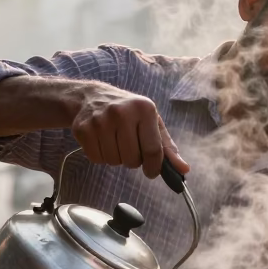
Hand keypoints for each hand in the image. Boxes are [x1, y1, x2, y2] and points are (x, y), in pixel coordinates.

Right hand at [71, 81, 189, 179]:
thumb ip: (168, 147)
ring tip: (115, 141)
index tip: (152, 171)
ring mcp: (100, 120)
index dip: (154, 167)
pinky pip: (97, 159)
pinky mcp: (83, 129)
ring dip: (117, 158)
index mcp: (144, 109)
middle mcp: (122, 112)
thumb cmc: (128, 112)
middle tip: (129, 147)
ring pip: (114, 161)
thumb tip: (184, 169)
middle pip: (132, 160)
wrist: (91, 97)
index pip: (153, 150)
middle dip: (133, 161)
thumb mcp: (151, 123)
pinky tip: (102, 141)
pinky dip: (101, 156)